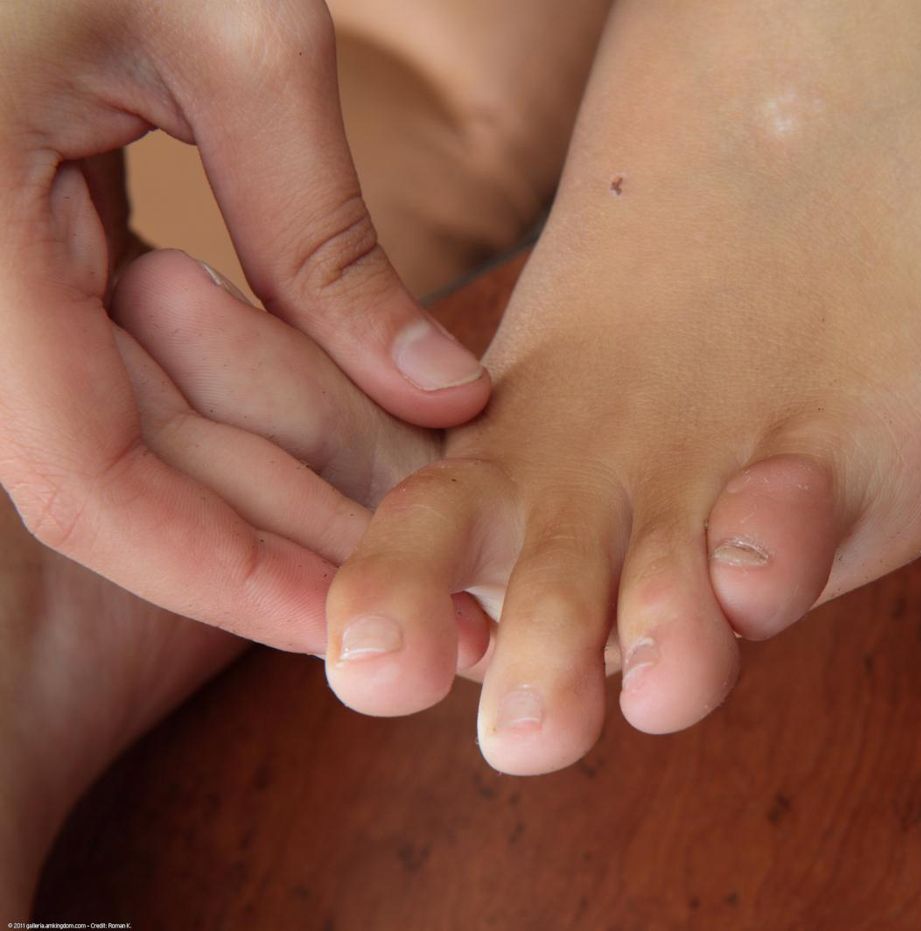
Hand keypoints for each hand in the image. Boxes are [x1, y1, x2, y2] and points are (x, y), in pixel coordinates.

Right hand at [0, 1, 489, 648]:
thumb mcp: (237, 37)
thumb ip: (325, 238)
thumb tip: (439, 399)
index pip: (80, 475)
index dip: (222, 568)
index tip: (355, 616)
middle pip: (116, 469)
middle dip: (274, 539)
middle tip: (417, 587)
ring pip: (126, 421)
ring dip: (266, 481)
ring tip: (403, 526)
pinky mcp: (14, 232)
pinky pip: (125, 353)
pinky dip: (237, 399)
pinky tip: (340, 430)